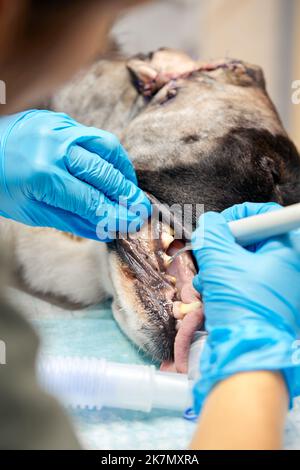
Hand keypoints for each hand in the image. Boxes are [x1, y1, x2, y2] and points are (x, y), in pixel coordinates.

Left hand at [0, 110, 150, 240]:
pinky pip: (95, 137)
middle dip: (126, 194)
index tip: (132, 224)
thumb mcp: (32, 211)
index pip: (90, 200)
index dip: (114, 214)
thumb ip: (72, 219)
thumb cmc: (2, 185)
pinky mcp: (61, 120)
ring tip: (130, 190)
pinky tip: (115, 171)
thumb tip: (107, 228)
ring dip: (123, 171)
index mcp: (42, 175)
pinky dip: (110, 156)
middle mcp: (54, 147)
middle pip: (103, 173)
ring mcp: (59, 129)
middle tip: (141, 210)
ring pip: (105, 147)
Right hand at [192, 202, 299, 412]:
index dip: (237, 216)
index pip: (265, 215)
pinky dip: (224, 283)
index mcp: (288, 250)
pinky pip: (243, 281)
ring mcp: (278, 285)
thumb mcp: (220, 262)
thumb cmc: (242, 307)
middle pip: (251, 240)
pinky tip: (211, 293)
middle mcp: (288, 266)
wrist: (248, 354)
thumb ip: (212, 234)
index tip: (218, 226)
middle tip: (208, 255)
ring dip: (218, 267)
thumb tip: (210, 223)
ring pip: (243, 262)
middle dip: (222, 248)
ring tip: (207, 281)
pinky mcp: (266, 301)